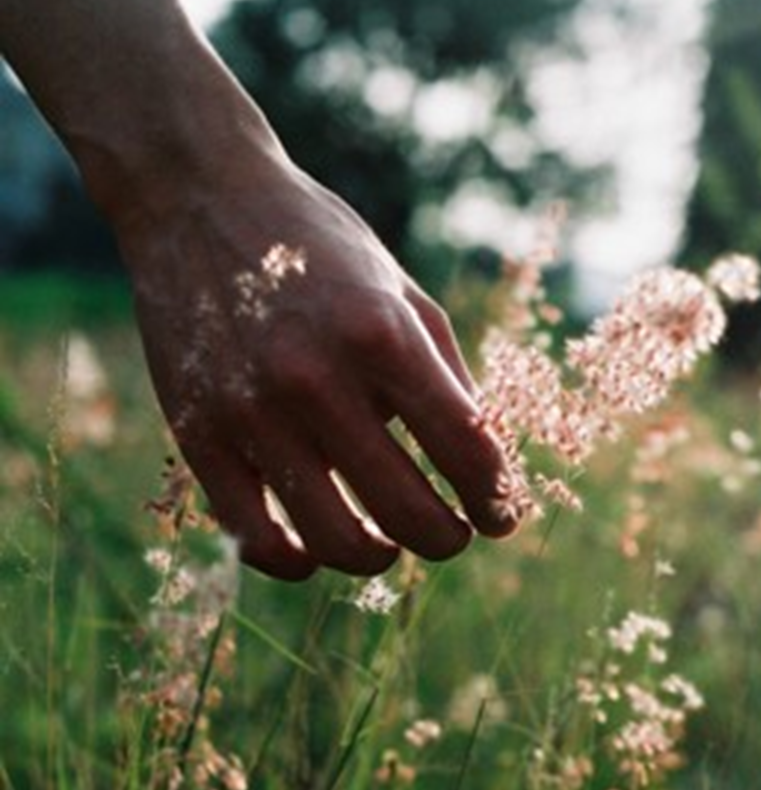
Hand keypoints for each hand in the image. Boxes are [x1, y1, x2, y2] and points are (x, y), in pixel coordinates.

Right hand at [120, 152, 520, 578]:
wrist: (199, 198)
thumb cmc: (320, 247)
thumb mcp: (403, 294)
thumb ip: (448, 378)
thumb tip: (486, 464)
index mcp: (382, 336)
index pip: (467, 452)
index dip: (497, 500)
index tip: (502, 516)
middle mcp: (316, 378)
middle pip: (409, 513)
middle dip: (447, 538)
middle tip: (452, 533)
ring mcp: (251, 412)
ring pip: (336, 541)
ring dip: (379, 558)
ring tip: (389, 542)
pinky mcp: (198, 436)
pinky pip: (256, 538)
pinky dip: (300, 560)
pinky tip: (319, 547)